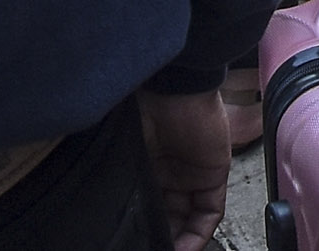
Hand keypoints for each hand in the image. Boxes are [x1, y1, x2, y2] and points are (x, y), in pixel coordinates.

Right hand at [138, 89, 231, 250]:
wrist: (172, 84)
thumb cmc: (142, 107)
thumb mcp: (122, 150)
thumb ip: (122, 178)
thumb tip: (104, 209)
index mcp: (145, 167)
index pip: (146, 208)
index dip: (141, 227)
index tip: (131, 242)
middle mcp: (169, 174)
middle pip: (167, 218)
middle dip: (161, 237)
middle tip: (149, 248)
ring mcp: (192, 175)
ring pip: (188, 221)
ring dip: (179, 241)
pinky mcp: (213, 174)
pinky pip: (209, 213)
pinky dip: (198, 235)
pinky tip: (185, 248)